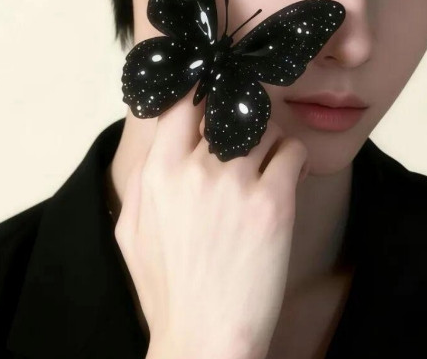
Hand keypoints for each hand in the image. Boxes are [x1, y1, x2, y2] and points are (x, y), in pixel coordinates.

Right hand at [114, 86, 308, 358]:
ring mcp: (236, 183)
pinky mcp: (274, 203)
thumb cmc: (167, 288)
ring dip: (270, 139)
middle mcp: (196, 169)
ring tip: (269, 162)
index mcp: (159, 172)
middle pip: (228, 108)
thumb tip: (160, 142)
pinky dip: (294, 158)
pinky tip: (288, 177)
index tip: (216, 97)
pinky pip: (292, 151)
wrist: (204, 338)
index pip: (181, 102)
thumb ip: (143, 178)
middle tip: (250, 131)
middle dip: (241, 116)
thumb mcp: (132, 230)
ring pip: (264, 126)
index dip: (201, 93)